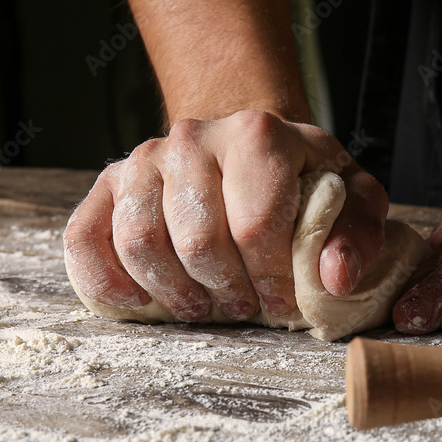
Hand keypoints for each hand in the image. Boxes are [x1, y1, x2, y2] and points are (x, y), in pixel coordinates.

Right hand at [63, 110, 387, 321]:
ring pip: (140, 243)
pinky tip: (137, 301)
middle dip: (225, 290)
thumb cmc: (300, 178)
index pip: (256, 227)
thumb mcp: (349, 196)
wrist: (248, 146)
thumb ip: (355, 234)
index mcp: (258, 135)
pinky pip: (86, 237)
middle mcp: (194, 138)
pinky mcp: (110, 183)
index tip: (282, 300)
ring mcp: (145, 158)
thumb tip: (337, 279)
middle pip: (197, 241)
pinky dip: (103, 280)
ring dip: (172, 292)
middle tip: (242, 306)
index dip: (270, 280)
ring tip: (201, 304)